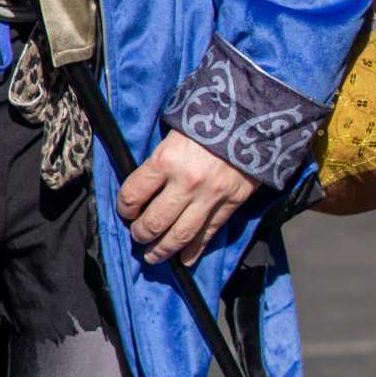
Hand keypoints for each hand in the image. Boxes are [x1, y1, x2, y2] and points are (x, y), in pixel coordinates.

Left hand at [116, 130, 256, 266]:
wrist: (251, 116)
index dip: (124, 207)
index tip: (125, 211)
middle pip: (154, 222)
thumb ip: (160, 158)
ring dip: (162, 250)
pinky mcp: (230, 204)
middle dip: (140, 234)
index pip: (134, 194)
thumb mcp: (175, 130)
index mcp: (166, 159)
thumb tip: (145, 184)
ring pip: (180, 235)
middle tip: (137, 236)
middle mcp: (185, 182)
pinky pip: (208, 234)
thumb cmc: (207, 117)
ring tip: (152, 256)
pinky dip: (195, 250)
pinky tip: (185, 260)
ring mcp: (209, 197)